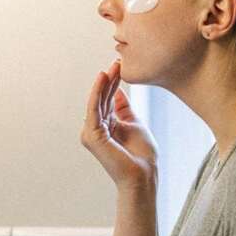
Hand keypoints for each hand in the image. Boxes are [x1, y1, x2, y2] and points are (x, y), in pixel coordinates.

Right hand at [80, 58, 157, 190]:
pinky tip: (104, 77)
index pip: (108, 98)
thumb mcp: (134, 123)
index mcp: (106, 125)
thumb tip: (118, 90)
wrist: (144, 175)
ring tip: (112, 66)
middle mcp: (96, 128)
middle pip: (102, 98)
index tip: (120, 65)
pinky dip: (97, 92)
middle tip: (118, 60)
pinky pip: (94, 109)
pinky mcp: (92, 136)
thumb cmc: (142, 155)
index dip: (113, 81)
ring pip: (96, 101)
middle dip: (109, 79)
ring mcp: (92, 133)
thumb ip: (124, 107)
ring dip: (104, 82)